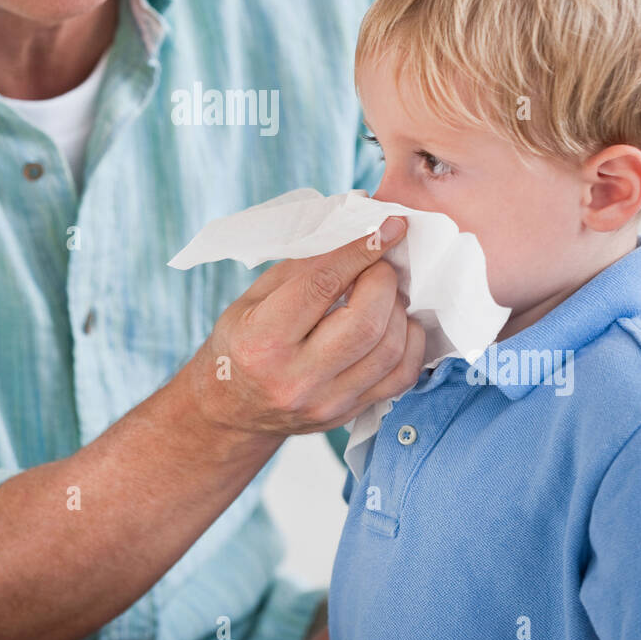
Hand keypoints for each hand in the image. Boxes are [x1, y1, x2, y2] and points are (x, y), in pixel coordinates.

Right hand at [187, 215, 425, 436]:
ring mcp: (327, 402)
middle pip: (365, 322)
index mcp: (263, 340)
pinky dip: (409, 341)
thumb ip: (304, 266)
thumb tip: (355, 229)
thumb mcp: (253, 298)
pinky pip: (402, 376)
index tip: (388, 226)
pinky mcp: (349, 413)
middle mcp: (295, 377)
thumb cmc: (240, 343)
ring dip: (398, 309)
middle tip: (379, 264)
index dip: (361, 250)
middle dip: (384, 280)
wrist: (231, 410)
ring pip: (390, 349)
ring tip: (383, 293)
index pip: (323, 285)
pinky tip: (395, 323)